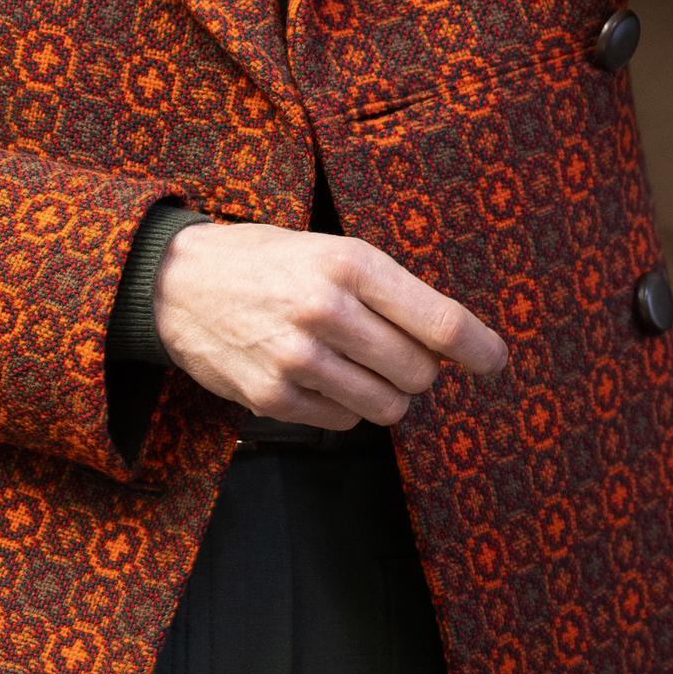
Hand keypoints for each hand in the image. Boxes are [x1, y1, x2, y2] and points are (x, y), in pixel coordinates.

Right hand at [151, 219, 508, 428]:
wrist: (178, 282)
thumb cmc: (269, 262)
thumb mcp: (332, 251)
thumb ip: (391, 292)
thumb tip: (458, 346)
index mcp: (350, 264)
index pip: (438, 322)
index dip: (478, 349)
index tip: (494, 361)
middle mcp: (326, 310)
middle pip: (419, 374)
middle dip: (416, 370)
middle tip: (391, 352)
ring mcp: (297, 359)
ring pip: (387, 407)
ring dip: (382, 393)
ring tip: (351, 364)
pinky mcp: (273, 398)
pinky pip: (344, 422)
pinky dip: (342, 406)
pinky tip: (315, 376)